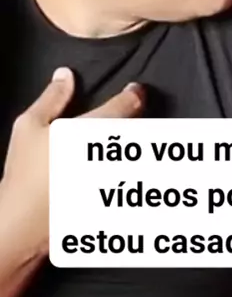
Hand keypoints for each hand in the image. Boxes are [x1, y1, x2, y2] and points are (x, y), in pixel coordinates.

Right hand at [1, 67, 142, 253]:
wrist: (24, 222)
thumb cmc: (25, 171)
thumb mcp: (30, 126)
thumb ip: (52, 98)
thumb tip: (66, 74)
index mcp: (94, 129)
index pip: (129, 105)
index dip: (135, 94)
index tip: (135, 90)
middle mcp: (112, 153)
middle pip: (140, 129)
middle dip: (138, 121)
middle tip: (132, 115)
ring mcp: (117, 177)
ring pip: (141, 156)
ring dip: (140, 147)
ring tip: (129, 141)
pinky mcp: (114, 199)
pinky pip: (133, 178)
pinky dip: (135, 171)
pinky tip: (124, 170)